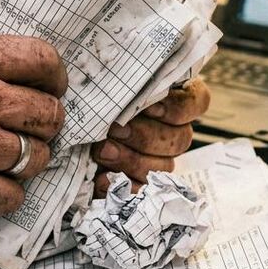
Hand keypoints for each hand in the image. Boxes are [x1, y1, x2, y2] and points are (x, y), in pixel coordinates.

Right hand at [0, 36, 66, 220]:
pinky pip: (14, 194)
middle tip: (27, 131)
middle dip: (44, 125)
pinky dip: (5, 194)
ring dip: (25, 161)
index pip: (42, 59)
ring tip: (1, 159)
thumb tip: (17, 71)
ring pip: (37, 156)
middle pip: (49, 113)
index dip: (55, 78)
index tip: (51, 89)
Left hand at [91, 77, 210, 193]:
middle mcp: (174, 130)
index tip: (150, 108)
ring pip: (163, 167)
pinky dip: (124, 187)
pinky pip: (143, 191)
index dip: (178, 109)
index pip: (198, 103)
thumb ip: (127, 79)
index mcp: (177, 97)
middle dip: (145, 136)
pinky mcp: (138, 181)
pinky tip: (102, 179)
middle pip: (179, 140)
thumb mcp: (111, 77)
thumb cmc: (96, 90)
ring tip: (102, 151)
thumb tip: (127, 86)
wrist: (69, 117)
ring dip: (131, 161)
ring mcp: (160, 159)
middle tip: (115, 129)